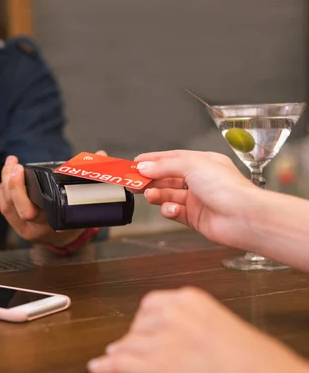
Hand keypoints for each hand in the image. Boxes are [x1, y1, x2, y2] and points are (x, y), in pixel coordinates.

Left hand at [0, 155, 90, 246]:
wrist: (65, 238)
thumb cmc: (76, 218)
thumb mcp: (88, 202)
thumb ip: (94, 177)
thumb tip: (102, 156)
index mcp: (56, 225)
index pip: (37, 212)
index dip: (25, 194)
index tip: (23, 171)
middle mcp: (38, 229)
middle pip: (20, 209)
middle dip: (14, 185)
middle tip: (16, 166)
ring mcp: (24, 228)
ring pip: (9, 206)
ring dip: (7, 183)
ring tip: (11, 163)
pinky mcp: (16, 224)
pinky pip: (5, 207)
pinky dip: (4, 190)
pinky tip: (7, 175)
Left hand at [88, 287, 308, 372]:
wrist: (260, 371)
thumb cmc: (246, 355)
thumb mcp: (213, 325)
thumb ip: (185, 322)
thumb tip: (155, 330)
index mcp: (189, 299)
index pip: (150, 304)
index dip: (141, 322)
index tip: (138, 329)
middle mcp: (173, 314)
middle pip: (138, 325)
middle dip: (134, 339)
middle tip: (126, 349)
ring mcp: (164, 338)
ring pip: (130, 343)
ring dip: (122, 353)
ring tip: (113, 358)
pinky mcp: (158, 362)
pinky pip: (125, 362)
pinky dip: (109, 365)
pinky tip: (99, 366)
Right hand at [133, 150, 258, 247]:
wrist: (243, 217)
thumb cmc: (226, 187)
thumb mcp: (192, 165)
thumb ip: (164, 166)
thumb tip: (145, 167)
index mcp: (202, 162)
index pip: (172, 158)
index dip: (152, 160)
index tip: (135, 163)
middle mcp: (200, 180)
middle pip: (167, 178)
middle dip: (150, 179)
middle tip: (133, 182)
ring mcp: (197, 199)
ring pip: (168, 195)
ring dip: (157, 195)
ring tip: (150, 195)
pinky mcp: (195, 217)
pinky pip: (174, 212)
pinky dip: (169, 210)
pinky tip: (172, 209)